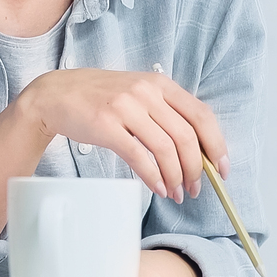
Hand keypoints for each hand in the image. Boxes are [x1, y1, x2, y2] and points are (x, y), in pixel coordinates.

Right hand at [18, 69, 228, 202]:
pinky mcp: (106, 125)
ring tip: (177, 193)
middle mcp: (146, 92)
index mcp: (159, 83)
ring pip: (165, 149)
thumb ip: (165, 112)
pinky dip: (153, 177)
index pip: (201, 115)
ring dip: (176, 177)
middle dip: (195, 169)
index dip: (216, 145)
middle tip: (195, 188)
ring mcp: (126, 107)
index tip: (221, 169)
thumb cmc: (99, 97)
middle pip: (186, 136)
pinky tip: (158, 188)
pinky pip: (139, 156)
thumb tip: (196, 150)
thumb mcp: (137, 92)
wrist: (55, 94)